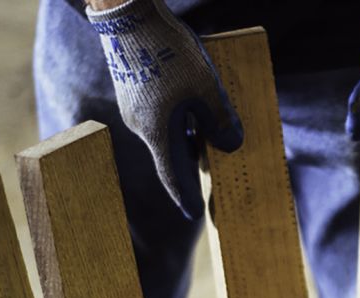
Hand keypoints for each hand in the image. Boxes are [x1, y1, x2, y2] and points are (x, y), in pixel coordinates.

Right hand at [87, 0, 242, 218]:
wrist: (128, 16)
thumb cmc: (170, 53)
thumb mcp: (207, 88)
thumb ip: (221, 121)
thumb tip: (231, 147)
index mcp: (159, 133)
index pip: (174, 176)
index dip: (185, 197)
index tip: (194, 214)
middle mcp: (141, 127)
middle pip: (170, 155)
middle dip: (191, 167)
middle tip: (208, 179)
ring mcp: (132, 109)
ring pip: (164, 133)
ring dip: (185, 140)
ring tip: (205, 142)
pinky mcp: (131, 92)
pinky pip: (156, 117)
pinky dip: (175, 121)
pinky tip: (189, 110)